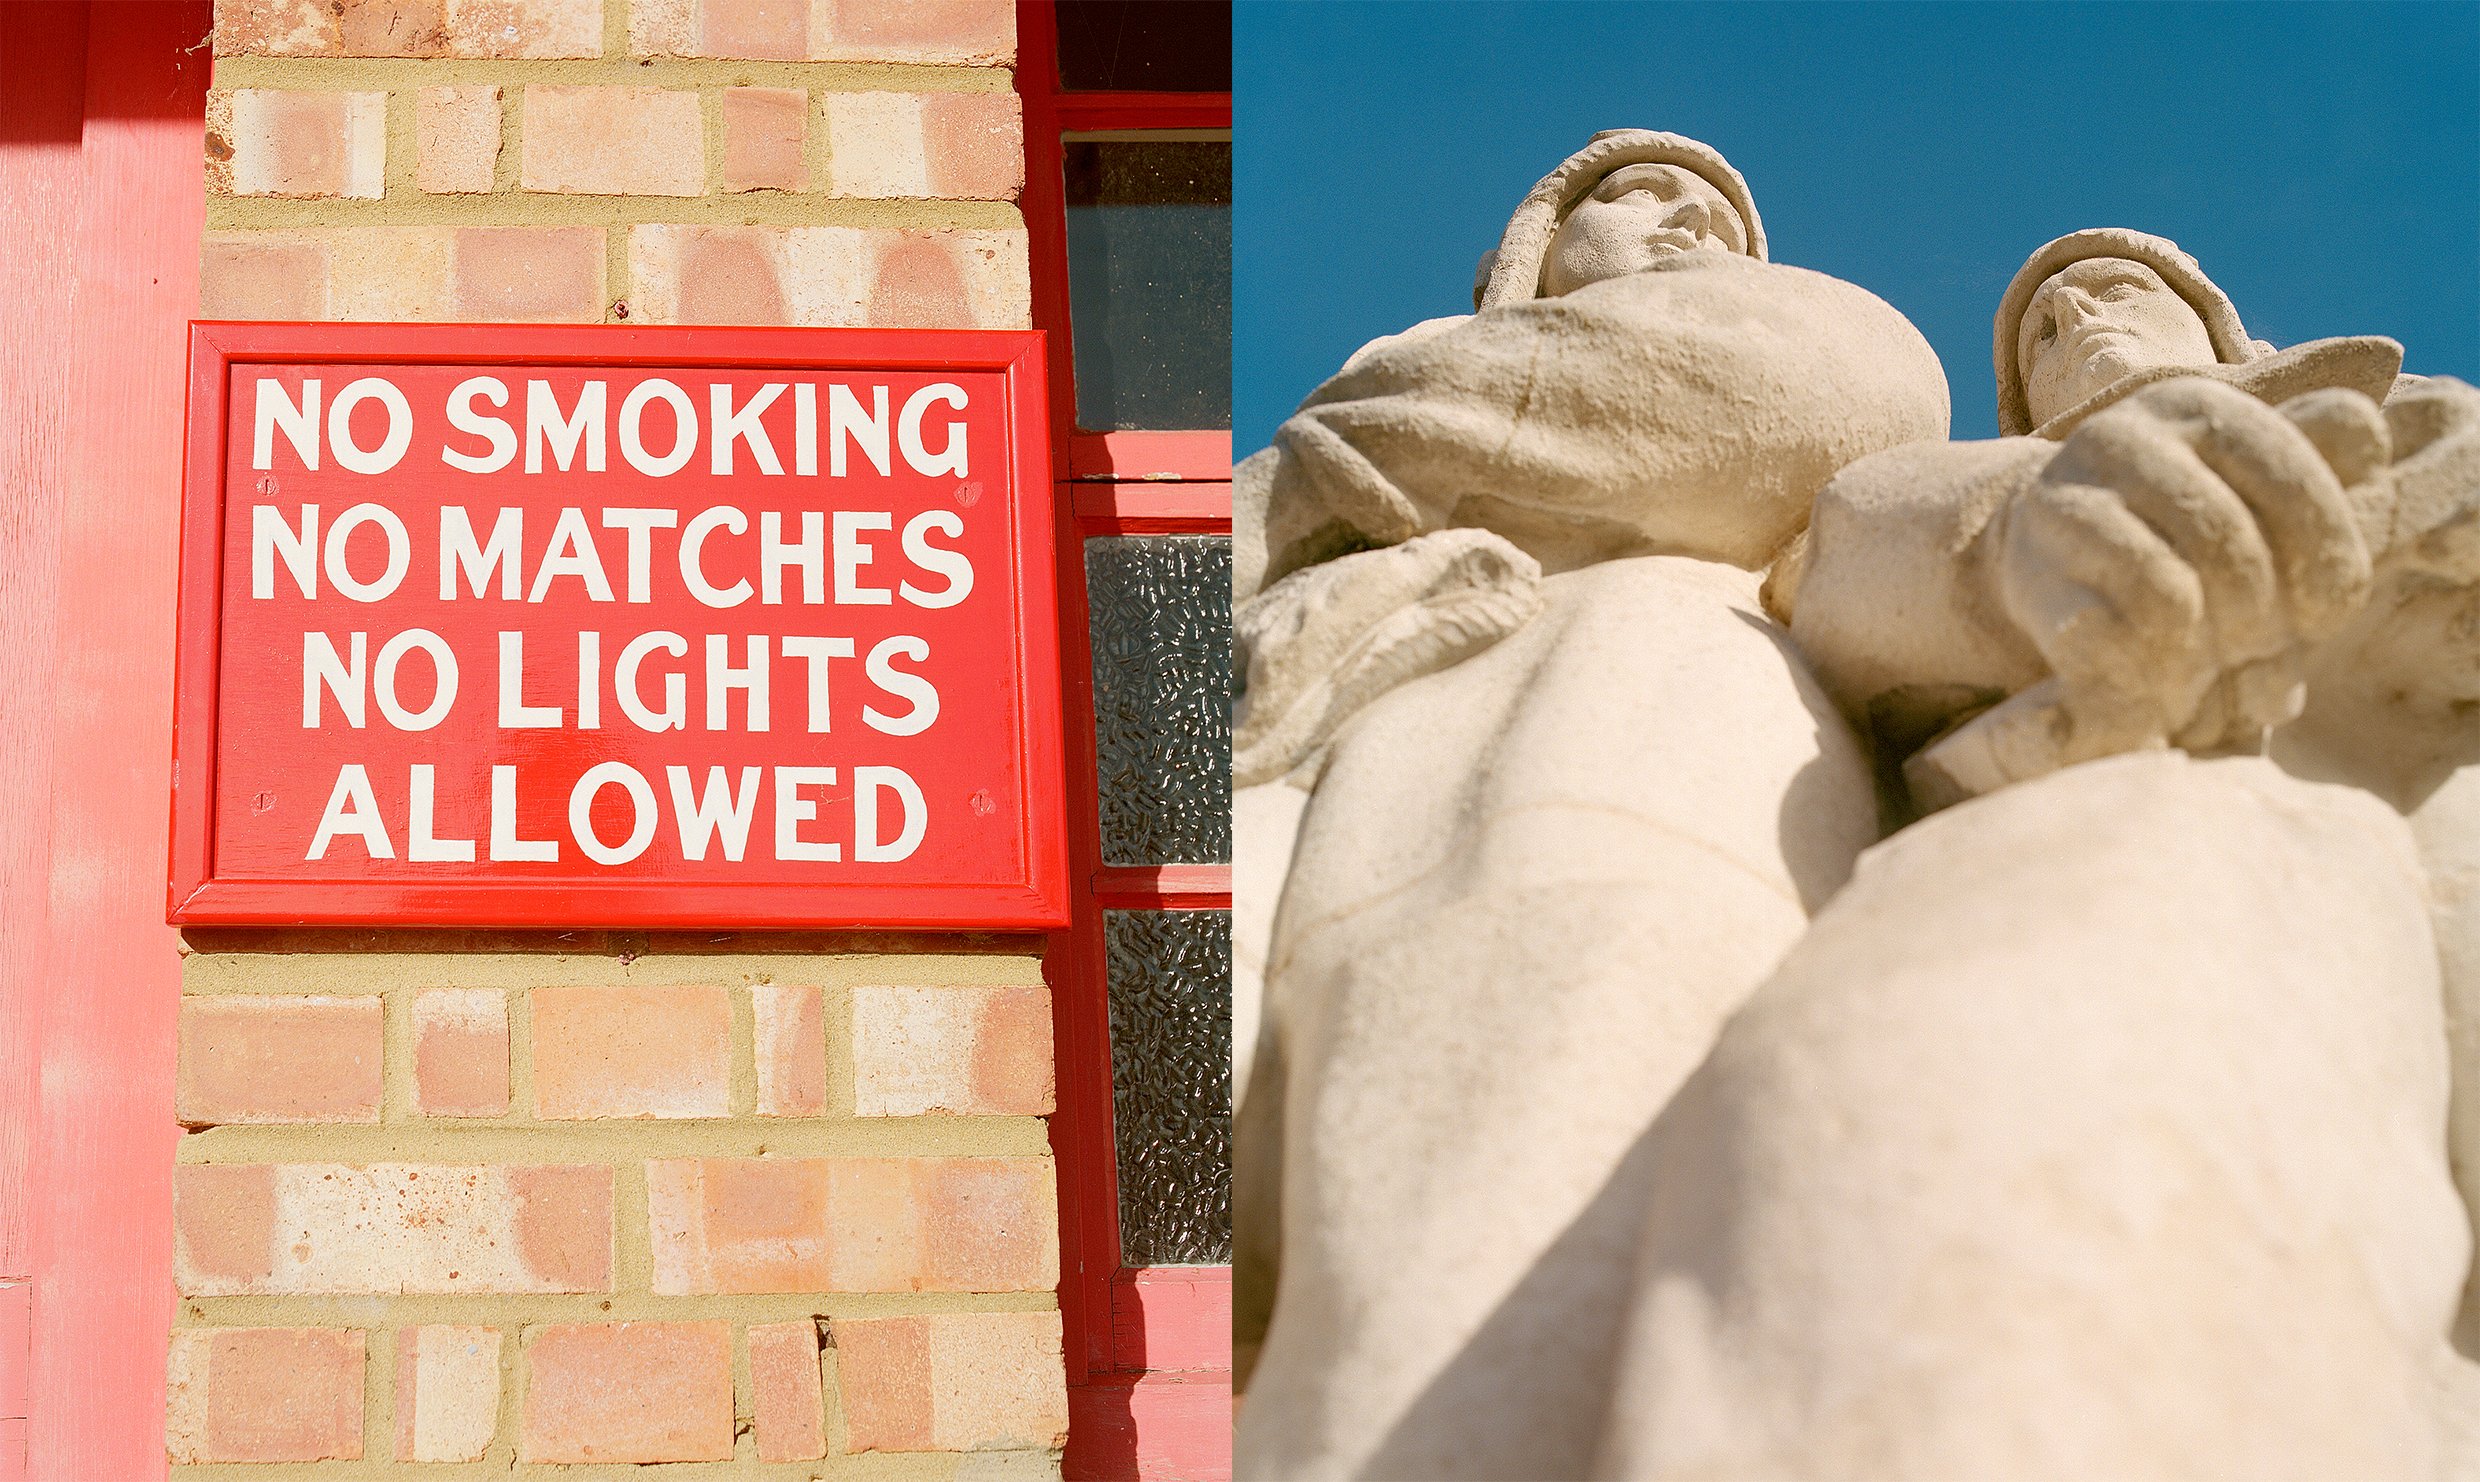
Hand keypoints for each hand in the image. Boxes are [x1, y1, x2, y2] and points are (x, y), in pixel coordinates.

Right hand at [1990, 377, 2381, 762]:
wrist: (2043, 548)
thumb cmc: (2176, 526)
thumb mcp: (2250, 480)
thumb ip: (2317, 449)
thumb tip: (2372, 420)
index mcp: (2196, 405)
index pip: (2292, 477)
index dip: (2326, 557)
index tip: (2322, 617)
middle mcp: (2122, 435)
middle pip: (2231, 546)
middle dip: (2261, 621)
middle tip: (2258, 654)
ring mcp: (2064, 501)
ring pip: (2170, 598)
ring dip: (2203, 656)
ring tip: (2207, 671)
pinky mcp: (2029, 574)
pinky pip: (2109, 639)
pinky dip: (2145, 676)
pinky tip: (2153, 680)